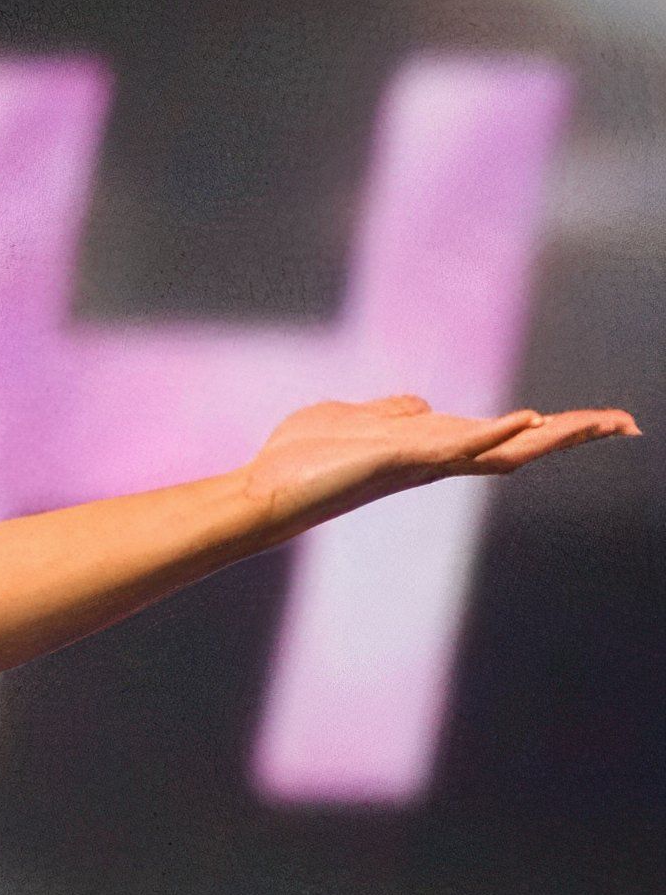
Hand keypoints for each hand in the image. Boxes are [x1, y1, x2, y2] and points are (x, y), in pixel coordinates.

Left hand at [238, 394, 639, 529]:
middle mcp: (438, 459)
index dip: (550, 428)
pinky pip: (457, 447)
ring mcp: (425, 462)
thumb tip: (422, 407)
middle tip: (627, 424)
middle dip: (574, 433)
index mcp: (432, 448)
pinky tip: (527, 419)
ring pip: (503, 448)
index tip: (601, 421)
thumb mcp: (358, 420)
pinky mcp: (403, 460)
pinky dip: (492, 432)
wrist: (267, 487)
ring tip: (602, 422)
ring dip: (553, 434)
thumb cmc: (304, 458)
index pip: (504, 436)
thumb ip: (394, 413)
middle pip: (521, 446)